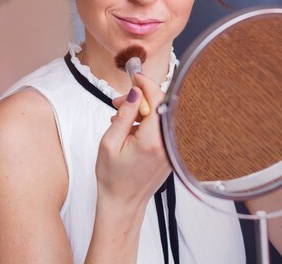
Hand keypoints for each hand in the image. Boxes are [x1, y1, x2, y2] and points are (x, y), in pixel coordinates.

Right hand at [95, 72, 171, 206]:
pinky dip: (147, 121)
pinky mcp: (170, 151)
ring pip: (160, 115)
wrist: (122, 203)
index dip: (146, 84)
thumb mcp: (110, 142)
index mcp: (153, 141)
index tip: (135, 77)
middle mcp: (167, 144)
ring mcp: (171, 149)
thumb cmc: (113, 177)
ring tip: (120, 117)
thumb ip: (124, 114)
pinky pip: (161, 127)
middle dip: (140, 98)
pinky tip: (130, 127)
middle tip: (119, 103)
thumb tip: (136, 93)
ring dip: (142, 110)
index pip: (157, 99)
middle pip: (160, 105)